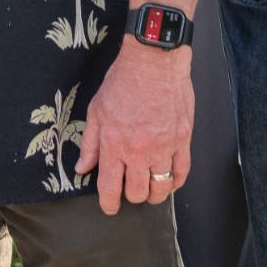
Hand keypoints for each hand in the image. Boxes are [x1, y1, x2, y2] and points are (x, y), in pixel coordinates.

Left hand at [74, 40, 193, 214]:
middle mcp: (139, 150)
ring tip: (149, 186)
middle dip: (131, 196)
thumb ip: (90, 143)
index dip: (108, 204)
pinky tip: (169, 180)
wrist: (154, 59)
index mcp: (114, 144)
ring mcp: (164, 146)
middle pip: (136, 193)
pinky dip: (175, 182)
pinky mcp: (183, 139)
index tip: (109, 206)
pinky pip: (182, 173)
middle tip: (130, 188)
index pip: (109, 188)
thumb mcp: (97, 109)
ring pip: (160, 188)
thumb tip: (82, 168)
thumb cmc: (123, 80)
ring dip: (153, 193)